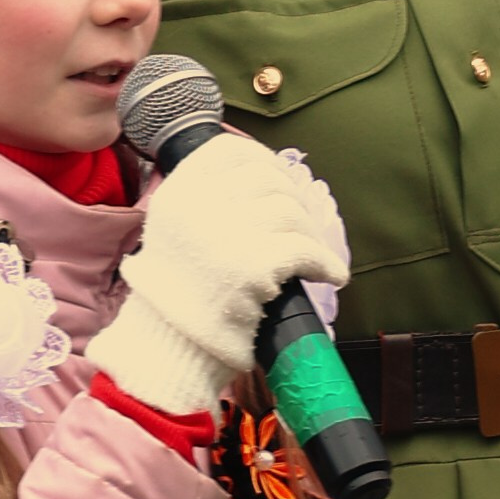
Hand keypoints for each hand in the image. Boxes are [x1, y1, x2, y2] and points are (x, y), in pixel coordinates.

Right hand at [85, 136, 351, 413]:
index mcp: (177, 193)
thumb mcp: (172, 232)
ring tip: (314, 255)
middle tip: (303, 225)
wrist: (167, 348)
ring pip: (291, 212)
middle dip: (294, 201)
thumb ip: (204, 202)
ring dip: (311, 233)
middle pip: (267, 179)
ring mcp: (226, 232)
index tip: (281, 180)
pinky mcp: (253, 265)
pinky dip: (327, 263)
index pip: (230, 151)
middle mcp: (199, 205)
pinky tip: (332, 275)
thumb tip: (265, 177)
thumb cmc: (175, 294)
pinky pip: (307, 250)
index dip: (263, 160)